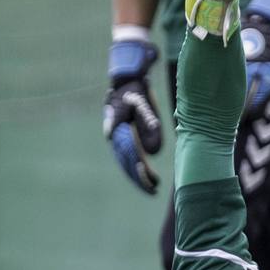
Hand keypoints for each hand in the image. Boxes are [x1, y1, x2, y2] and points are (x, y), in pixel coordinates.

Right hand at [103, 38, 163, 193]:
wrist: (125, 78)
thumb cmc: (134, 89)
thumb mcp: (141, 101)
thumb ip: (147, 122)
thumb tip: (153, 150)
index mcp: (118, 131)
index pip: (130, 157)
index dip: (140, 171)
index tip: (151, 181)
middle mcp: (116, 137)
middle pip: (127, 163)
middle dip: (139, 179)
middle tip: (153, 191)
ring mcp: (118, 137)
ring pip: (126, 161)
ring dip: (138, 175)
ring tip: (152, 186)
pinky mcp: (122, 135)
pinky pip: (128, 154)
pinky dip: (136, 165)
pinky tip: (147, 173)